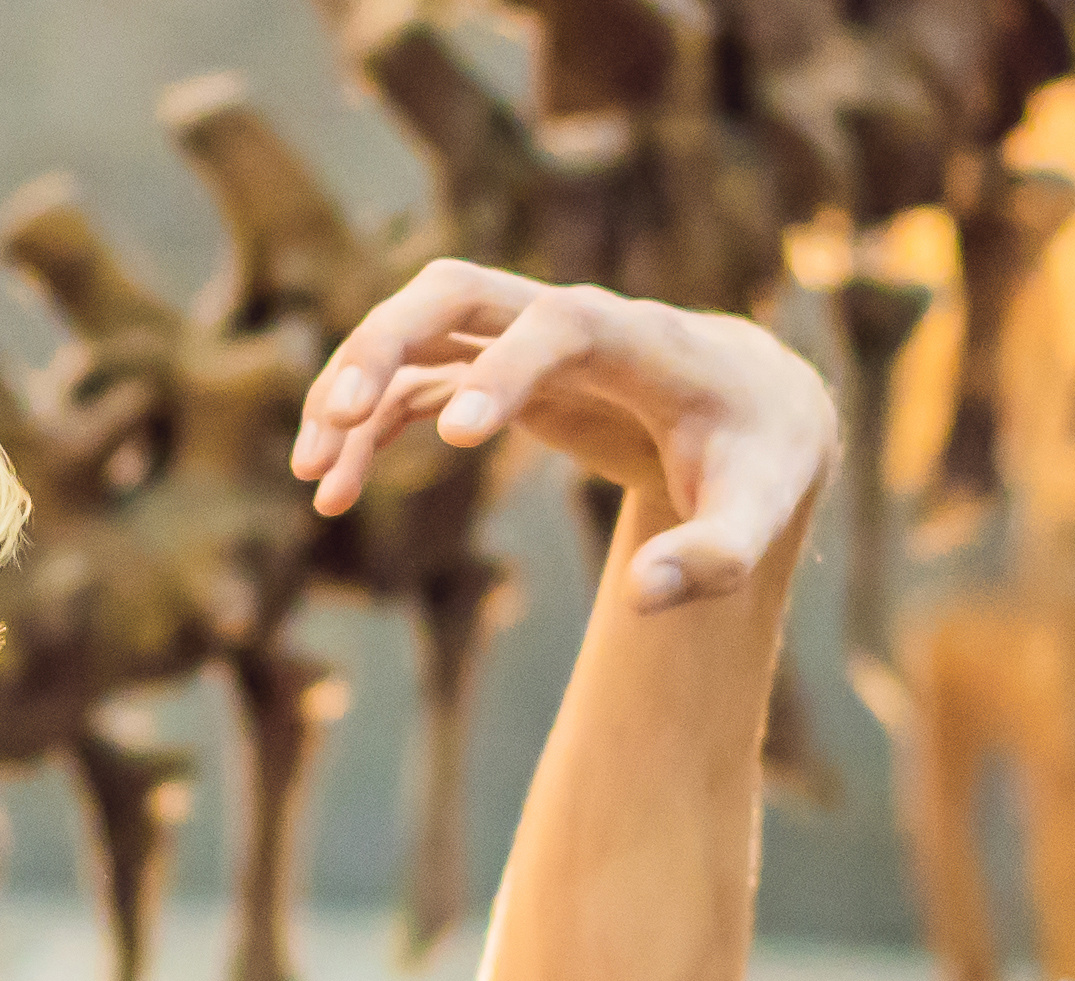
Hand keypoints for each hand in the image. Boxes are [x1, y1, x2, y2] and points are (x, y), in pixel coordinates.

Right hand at [290, 260, 833, 611]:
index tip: (459, 437)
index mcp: (640, 340)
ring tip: (312, 470)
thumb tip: (647, 596)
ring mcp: (524, 342)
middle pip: (457, 290)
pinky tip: (331, 489)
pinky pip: (415, 384)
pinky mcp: (499, 374)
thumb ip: (718, 558)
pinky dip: (369, 425)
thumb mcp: (762, 514)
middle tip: (337, 415)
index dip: (507, 369)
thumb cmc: (759, 457)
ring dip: (357, 381)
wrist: (753, 409)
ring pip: (418, 328)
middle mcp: (568, 321)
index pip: (562, 328)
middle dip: (389, 340)